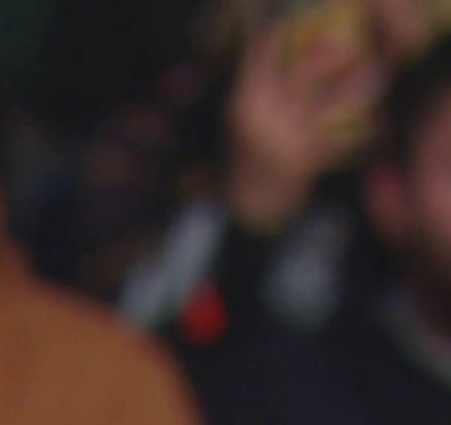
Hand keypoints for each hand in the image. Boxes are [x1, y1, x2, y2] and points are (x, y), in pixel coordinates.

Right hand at [225, 17, 385, 230]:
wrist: (246, 205)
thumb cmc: (244, 159)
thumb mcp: (238, 124)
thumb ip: (252, 96)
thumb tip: (260, 66)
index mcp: (245, 105)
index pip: (257, 63)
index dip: (269, 40)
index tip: (280, 23)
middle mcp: (264, 118)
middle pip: (298, 80)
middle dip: (322, 62)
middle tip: (343, 44)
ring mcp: (286, 139)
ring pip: (327, 108)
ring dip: (353, 91)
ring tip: (374, 75)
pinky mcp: (305, 161)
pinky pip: (340, 144)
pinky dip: (363, 138)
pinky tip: (382, 127)